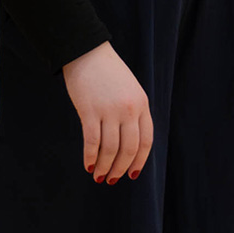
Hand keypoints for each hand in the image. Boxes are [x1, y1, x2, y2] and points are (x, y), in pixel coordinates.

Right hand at [62, 42, 152, 185]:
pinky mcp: (90, 110)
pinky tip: (88, 165)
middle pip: (129, 149)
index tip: (131, 174)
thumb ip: (133, 113)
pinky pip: (92, 141)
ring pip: (111, 149)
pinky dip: (90, 157)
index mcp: (142, 104)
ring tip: (99, 176)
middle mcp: (129, 109)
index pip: (146, 141)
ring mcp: (110, 110)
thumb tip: (127, 144)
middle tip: (112, 180)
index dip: (139, 161)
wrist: (87, 52)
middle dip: (121, 169)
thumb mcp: (130, 90)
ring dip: (105, 167)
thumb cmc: (108, 72)